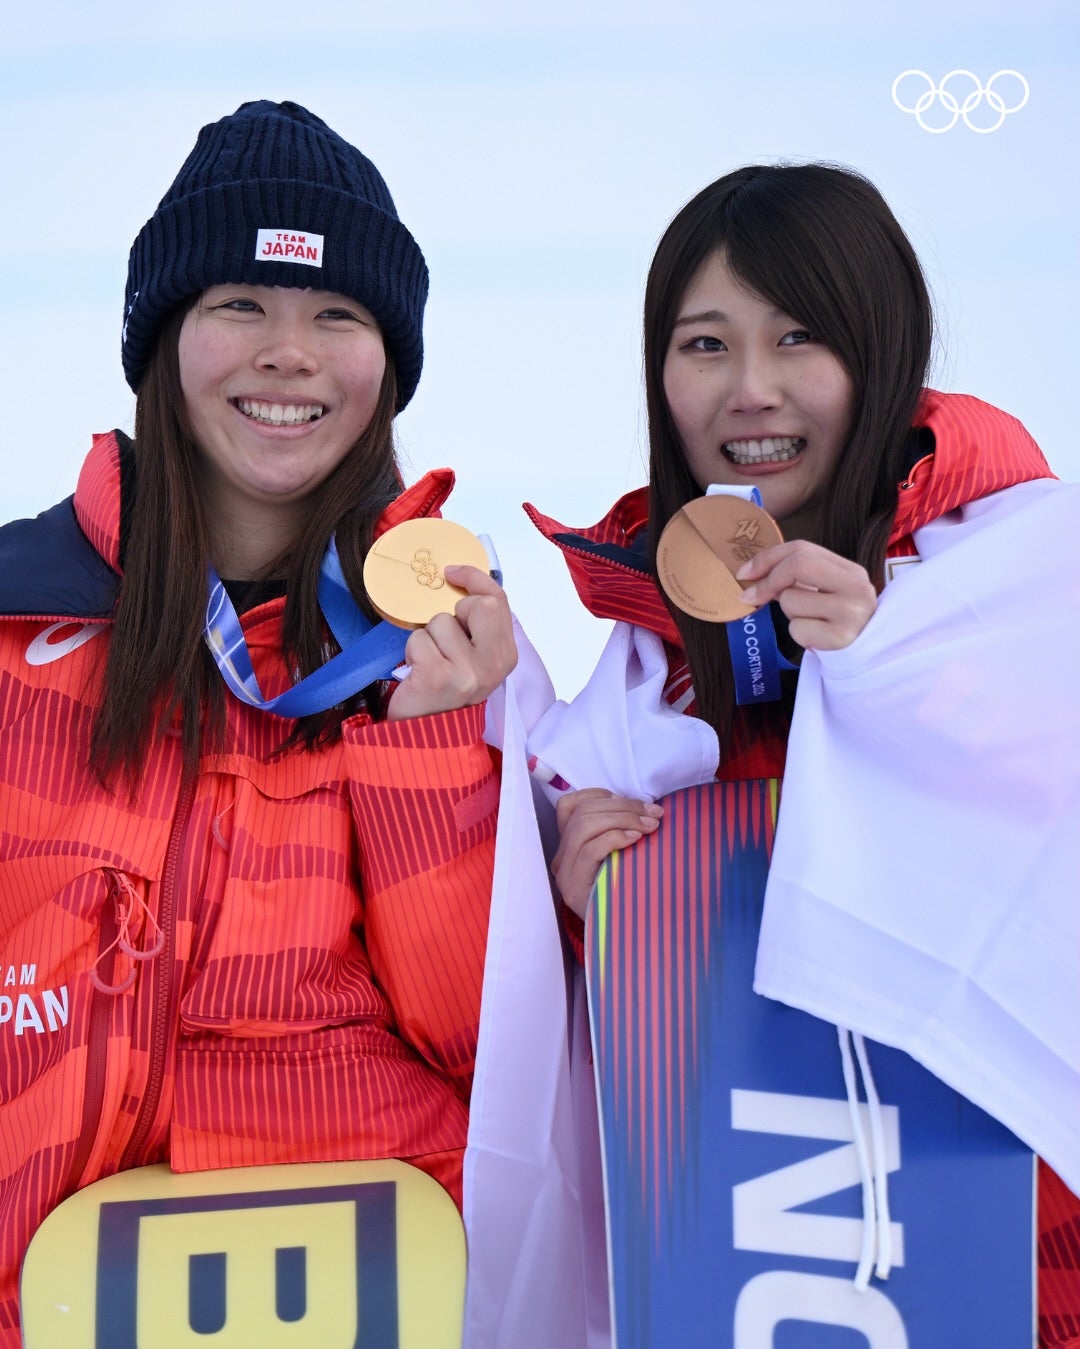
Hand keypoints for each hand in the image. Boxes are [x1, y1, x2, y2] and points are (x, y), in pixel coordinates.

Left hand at [387, 565, 517, 720]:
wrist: (426, 737)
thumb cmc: (445, 690)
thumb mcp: (473, 659)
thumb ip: (477, 628)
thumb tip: (459, 581)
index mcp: (506, 656)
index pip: (498, 601)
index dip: (474, 578)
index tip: (452, 571)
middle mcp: (493, 664)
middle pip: (478, 604)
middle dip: (453, 612)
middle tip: (445, 636)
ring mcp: (468, 671)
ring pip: (440, 622)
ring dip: (427, 638)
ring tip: (430, 663)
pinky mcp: (439, 676)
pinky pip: (419, 639)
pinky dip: (412, 652)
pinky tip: (418, 673)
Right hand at [552, 789, 663, 918]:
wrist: (623, 939)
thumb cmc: (626, 895)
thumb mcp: (619, 858)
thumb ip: (617, 834)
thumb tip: (642, 808)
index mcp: (568, 846)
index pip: (569, 805)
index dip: (599, 794)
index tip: (631, 802)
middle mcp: (561, 858)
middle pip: (583, 813)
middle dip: (624, 806)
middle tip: (656, 814)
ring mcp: (565, 874)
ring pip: (585, 825)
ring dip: (624, 818)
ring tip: (651, 826)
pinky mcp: (573, 888)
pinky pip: (591, 849)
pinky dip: (616, 837)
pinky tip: (636, 839)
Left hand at [736, 540, 876, 650]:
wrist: (863, 657)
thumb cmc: (834, 622)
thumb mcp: (823, 593)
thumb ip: (796, 577)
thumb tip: (751, 574)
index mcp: (851, 571)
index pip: (802, 549)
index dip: (768, 558)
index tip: (744, 573)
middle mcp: (856, 587)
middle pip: (798, 565)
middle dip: (769, 581)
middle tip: (751, 597)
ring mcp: (851, 612)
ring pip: (791, 600)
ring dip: (790, 614)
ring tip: (810, 623)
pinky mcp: (841, 638)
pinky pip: (797, 629)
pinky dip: (799, 635)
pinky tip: (815, 638)